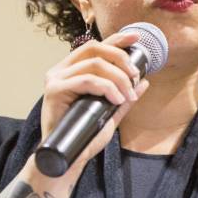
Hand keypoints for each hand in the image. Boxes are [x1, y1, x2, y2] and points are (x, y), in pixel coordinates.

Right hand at [38, 30, 149, 176]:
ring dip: (117, 78)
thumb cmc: (84, 136)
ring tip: (127, 96)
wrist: (67, 158)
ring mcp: (55, 79)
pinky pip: (86, 80)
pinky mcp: (53, 90)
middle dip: (120, 58)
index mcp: (72, 71)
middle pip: (94, 49)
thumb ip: (124, 98)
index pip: (95, 47)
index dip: (116, 39)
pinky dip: (106, 87)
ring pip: (94, 64)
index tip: (137, 39)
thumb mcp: (110, 114)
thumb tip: (144, 82)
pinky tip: (116, 99)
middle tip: (135, 76)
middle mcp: (61, 70)